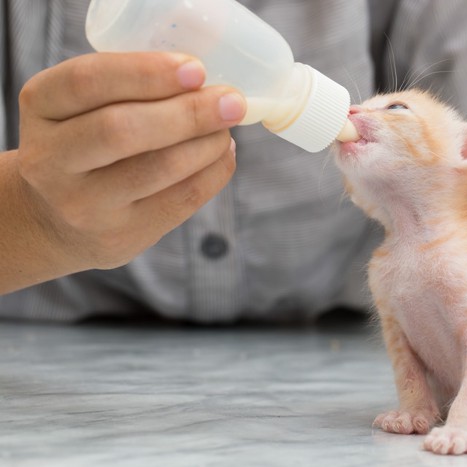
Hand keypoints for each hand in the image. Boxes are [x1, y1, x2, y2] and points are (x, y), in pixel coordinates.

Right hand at [16, 52, 244, 271]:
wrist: (55, 220)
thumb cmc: (84, 144)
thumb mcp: (81, 107)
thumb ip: (128, 88)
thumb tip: (207, 81)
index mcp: (41, 106)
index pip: (87, 81)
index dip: (145, 72)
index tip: (196, 69)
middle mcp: (51, 159)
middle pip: (122, 130)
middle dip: (189, 113)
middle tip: (232, 102)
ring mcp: (84, 204)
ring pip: (159, 168)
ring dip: (208, 143)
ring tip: (227, 126)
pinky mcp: (121, 236)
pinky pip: (182, 200)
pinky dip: (215, 172)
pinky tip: (223, 154)